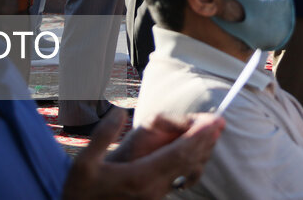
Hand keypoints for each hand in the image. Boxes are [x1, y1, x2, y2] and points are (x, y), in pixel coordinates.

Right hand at [62, 107, 224, 198]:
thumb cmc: (80, 193)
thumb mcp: (83, 164)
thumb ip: (101, 136)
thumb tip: (119, 111)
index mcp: (141, 176)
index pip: (179, 153)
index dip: (198, 136)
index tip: (214, 121)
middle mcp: (154, 188)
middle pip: (188, 161)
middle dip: (206, 140)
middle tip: (222, 122)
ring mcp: (155, 196)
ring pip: (186, 172)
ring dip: (201, 152)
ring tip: (212, 135)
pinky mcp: (153, 199)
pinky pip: (179, 178)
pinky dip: (190, 163)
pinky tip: (192, 155)